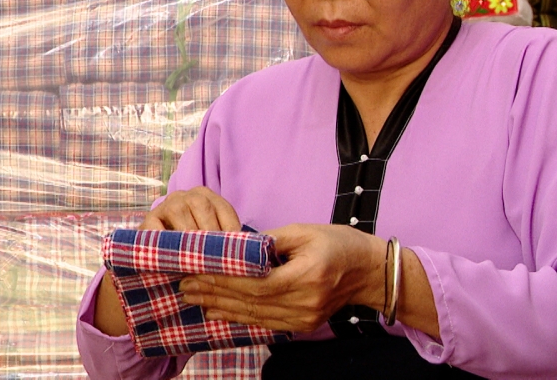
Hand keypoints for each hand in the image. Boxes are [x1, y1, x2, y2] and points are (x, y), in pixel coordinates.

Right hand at [93, 187, 240, 335]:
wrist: (158, 257)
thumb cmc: (192, 251)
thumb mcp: (211, 244)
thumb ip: (228, 244)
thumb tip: (252, 257)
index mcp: (205, 196)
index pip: (224, 209)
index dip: (232, 232)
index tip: (239, 255)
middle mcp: (186, 195)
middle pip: (203, 207)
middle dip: (212, 235)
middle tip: (219, 261)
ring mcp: (166, 205)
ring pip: (180, 213)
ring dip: (190, 238)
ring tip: (198, 260)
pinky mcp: (147, 220)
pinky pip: (157, 228)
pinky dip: (166, 243)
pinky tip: (175, 259)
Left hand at [178, 223, 386, 332]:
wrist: (371, 272)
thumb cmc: (339, 244)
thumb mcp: (305, 232)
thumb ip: (270, 241)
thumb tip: (235, 248)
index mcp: (306, 276)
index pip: (254, 282)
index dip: (222, 279)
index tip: (196, 271)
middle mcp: (304, 303)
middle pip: (251, 302)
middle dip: (214, 294)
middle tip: (185, 286)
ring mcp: (304, 318)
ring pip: (255, 316)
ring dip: (222, 308)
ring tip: (195, 300)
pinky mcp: (303, 325)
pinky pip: (265, 323)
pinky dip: (241, 317)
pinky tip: (220, 312)